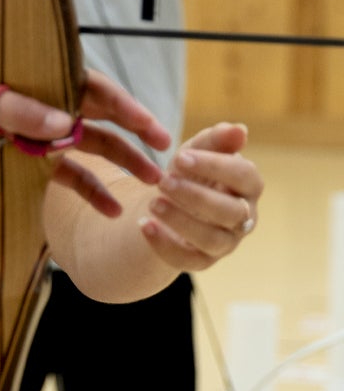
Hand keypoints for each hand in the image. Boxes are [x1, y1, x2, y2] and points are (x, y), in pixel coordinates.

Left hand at [0, 70, 167, 214]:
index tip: (147, 123)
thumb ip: (20, 110)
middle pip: (100, 116)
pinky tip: (114, 209)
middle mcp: (45, 108)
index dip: (123, 104)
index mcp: (37, 84)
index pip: (90, 88)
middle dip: (135, 131)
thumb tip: (64, 124)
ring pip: (93, 147)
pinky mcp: (33, 166)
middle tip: (167, 148)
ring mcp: (42, 138)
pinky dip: (93, 191)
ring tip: (154, 182)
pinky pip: (72, 178)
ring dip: (123, 163)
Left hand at [138, 122, 261, 270]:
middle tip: (163, 182)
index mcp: (247, 186)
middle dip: (196, 196)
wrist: (167, 204)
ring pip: (212, 239)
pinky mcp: (203, 260)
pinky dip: (165, 245)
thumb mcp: (195, 152)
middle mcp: (243, 216)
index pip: (245, 176)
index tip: (181, 157)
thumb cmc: (189, 173)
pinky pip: (189, 261)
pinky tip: (144, 226)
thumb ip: (215, 140)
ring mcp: (226, 241)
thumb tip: (240, 129)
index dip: (216, 166)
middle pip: (231, 211)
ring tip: (152, 203)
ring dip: (182, 221)